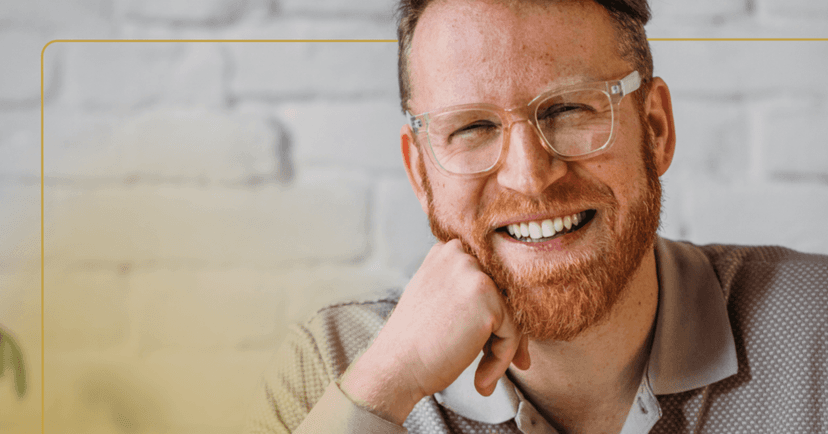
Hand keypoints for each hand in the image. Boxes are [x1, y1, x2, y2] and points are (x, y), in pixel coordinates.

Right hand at [339, 239, 530, 423]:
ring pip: (511, 315)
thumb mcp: (434, 296)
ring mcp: (475, 275)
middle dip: (503, 330)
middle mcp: (461, 255)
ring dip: (503, 349)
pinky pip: (513, 335)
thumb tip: (506, 306)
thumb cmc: (413, 341)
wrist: (395, 367)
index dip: (493, 310)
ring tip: (483, 376)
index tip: (489, 341)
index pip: (488, 277)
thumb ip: (463, 289)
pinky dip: (502, 361)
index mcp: (446, 251)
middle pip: (504, 294)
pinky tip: (481, 380)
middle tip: (493, 360)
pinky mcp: (488, 301)